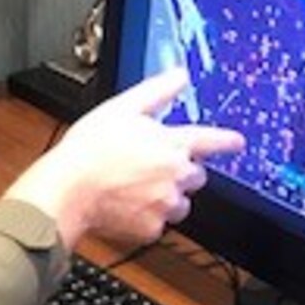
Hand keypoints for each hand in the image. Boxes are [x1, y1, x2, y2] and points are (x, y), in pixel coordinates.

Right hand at [5, 68, 243, 248]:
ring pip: (178, 204)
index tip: (236, 143)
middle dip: (178, 173)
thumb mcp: (121, 108)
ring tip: (135, 190)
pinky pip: (157, 225)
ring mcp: (165, 203)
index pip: (209, 140)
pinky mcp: (151, 228)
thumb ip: (157, 91)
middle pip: (195, 176)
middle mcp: (175, 175)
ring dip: (164, 198)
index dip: (226, 141)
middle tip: (149, 169)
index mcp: (172, 143)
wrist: (68, 189)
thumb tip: (179, 76)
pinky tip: (125, 206)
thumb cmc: (89, 149)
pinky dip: (144, 218)